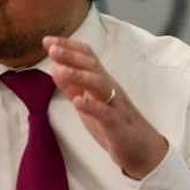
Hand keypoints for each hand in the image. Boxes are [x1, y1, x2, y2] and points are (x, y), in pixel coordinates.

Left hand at [46, 36, 169, 178]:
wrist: (142, 150)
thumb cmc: (114, 124)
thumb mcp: (88, 102)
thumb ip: (73, 86)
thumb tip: (55, 68)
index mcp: (102, 82)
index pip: (87, 57)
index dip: (68, 47)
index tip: (48, 40)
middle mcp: (110, 89)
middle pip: (92, 66)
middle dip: (72, 56)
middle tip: (52, 48)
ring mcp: (115, 106)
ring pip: (100, 84)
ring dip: (80, 76)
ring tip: (61, 70)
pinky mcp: (118, 125)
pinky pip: (106, 113)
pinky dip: (92, 106)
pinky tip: (78, 101)